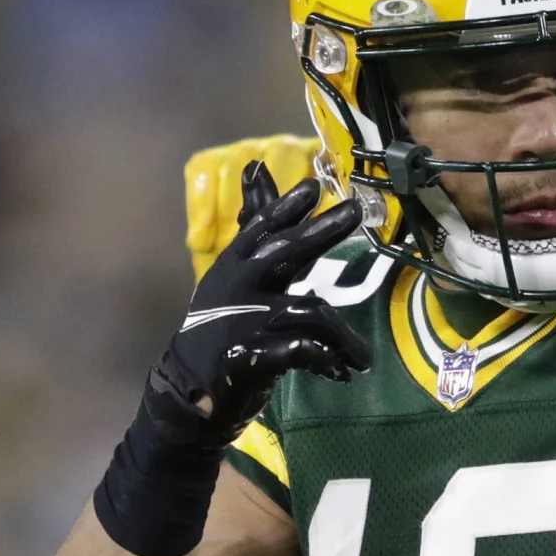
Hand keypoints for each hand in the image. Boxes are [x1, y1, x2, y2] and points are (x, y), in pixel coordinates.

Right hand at [152, 162, 368, 443]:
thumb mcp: (241, 274)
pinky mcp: (247, 356)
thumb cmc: (227, 325)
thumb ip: (258, 227)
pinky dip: (324, 360)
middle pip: (282, 251)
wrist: (192, 389)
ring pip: (306, 310)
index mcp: (236, 265)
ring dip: (343, 337)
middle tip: (352, 211)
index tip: (313, 186)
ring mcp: (242, 319)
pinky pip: (298, 352)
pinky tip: (339, 372)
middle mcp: (237, 286)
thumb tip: (256, 166)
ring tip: (362, 359)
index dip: (285, 207)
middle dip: (319, 231)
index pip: (261, 229)